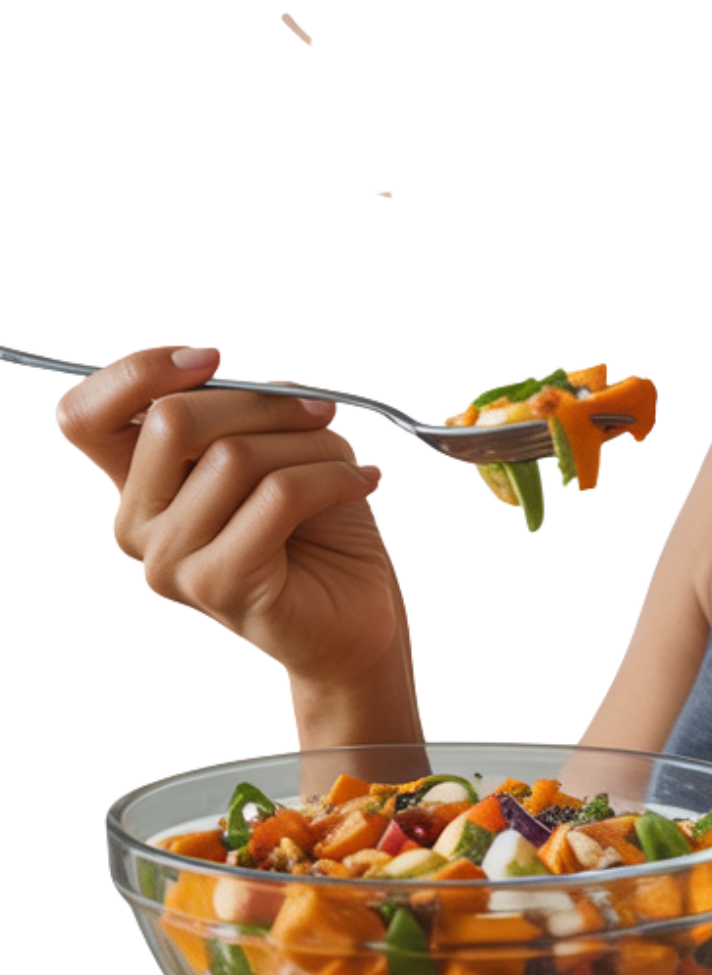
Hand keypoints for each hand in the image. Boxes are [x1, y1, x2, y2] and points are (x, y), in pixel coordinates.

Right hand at [53, 343, 401, 685]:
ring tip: (347, 464)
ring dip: (312, 445)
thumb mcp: (276, 448)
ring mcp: (169, 559)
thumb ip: (238, 412)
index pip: (84, 415)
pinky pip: (277, 495)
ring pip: (233, 455)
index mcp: (140, 484)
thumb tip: (236, 379)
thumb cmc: (317, 528)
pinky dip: (334, 477)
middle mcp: (139, 523)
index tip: (210, 358)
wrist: (356, 615)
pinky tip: (363, 481)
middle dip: (261, 402)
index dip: (136, 371)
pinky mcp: (216, 582)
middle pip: (171, 419)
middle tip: (321, 411)